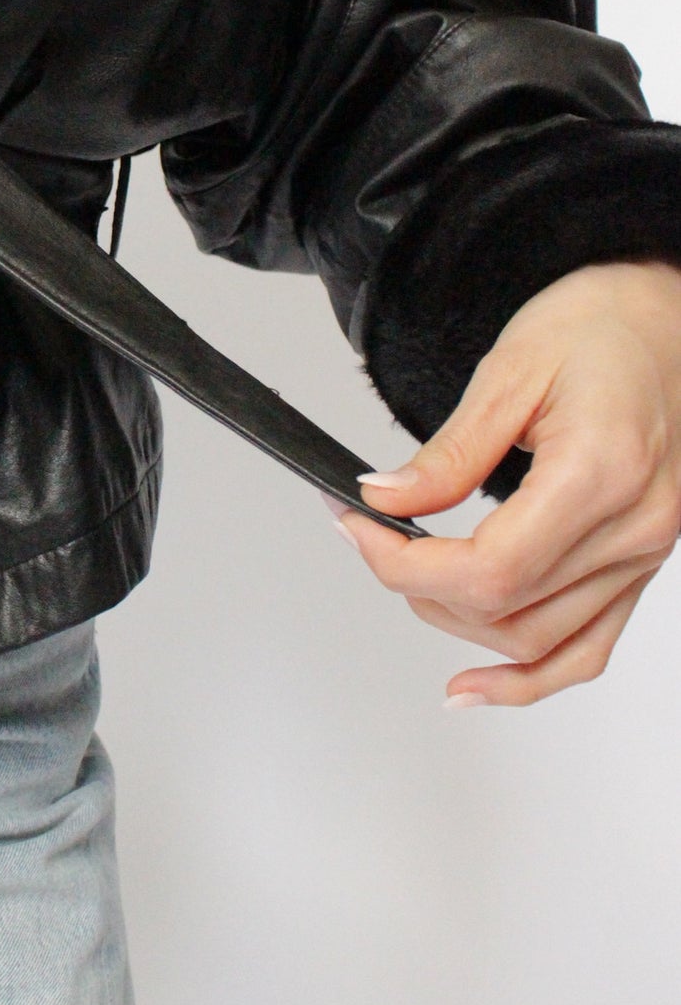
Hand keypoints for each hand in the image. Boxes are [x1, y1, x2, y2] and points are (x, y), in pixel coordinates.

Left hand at [331, 260, 680, 706]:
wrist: (663, 320)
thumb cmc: (600, 327)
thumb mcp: (510, 370)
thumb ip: (449, 452)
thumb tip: (384, 499)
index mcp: (601, 473)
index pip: (490, 568)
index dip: (405, 564)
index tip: (355, 526)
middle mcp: (635, 527)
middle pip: (507, 609)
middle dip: (416, 584)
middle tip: (365, 533)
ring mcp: (645, 555)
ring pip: (539, 641)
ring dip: (459, 624)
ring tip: (407, 575)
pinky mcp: (641, 565)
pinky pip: (588, 650)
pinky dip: (530, 678)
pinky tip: (477, 684)